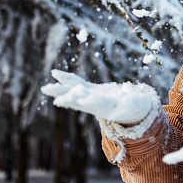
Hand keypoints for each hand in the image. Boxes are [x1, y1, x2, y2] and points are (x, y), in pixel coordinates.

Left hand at [41, 69, 157, 124]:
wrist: (133, 109)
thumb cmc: (137, 106)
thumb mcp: (137, 102)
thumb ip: (130, 97)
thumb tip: (126, 90)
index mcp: (107, 106)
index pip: (94, 103)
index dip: (85, 101)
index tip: (78, 100)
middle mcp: (95, 103)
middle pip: (78, 100)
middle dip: (66, 97)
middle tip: (53, 97)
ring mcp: (91, 96)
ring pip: (73, 91)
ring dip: (59, 89)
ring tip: (45, 88)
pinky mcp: (91, 90)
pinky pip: (77, 83)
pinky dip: (67, 78)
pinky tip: (55, 73)